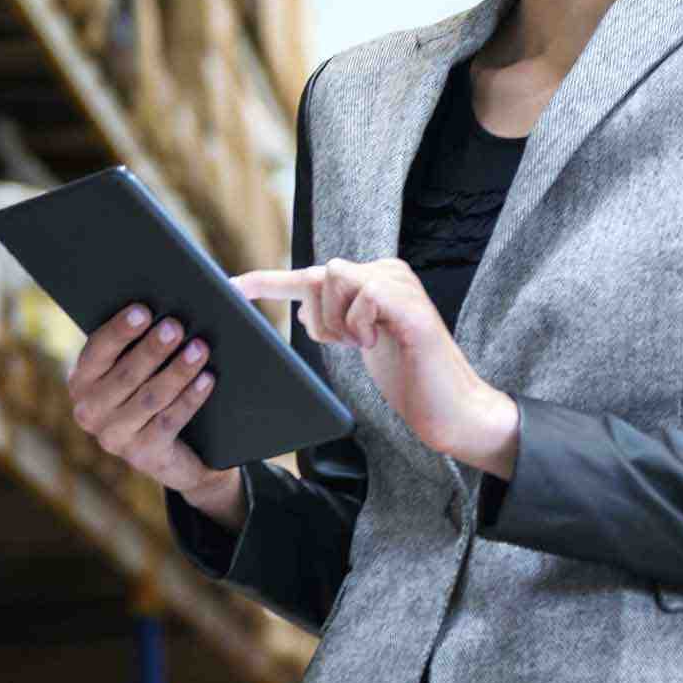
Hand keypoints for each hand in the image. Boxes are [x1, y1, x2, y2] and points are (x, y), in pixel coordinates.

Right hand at [68, 306, 235, 517]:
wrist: (174, 450)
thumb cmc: (153, 386)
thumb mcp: (140, 364)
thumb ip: (141, 337)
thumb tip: (170, 301)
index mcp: (82, 380)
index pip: (97, 351)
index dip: (120, 330)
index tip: (143, 310)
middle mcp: (89, 411)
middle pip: (125, 375)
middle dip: (153, 349)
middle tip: (177, 326)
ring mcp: (114, 437)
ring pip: (150, 398)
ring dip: (177, 371)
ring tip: (200, 348)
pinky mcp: (143, 456)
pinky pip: (169, 422)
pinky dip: (190, 399)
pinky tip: (206, 379)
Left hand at [233, 259, 520, 477]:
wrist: (453, 410)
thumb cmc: (410, 380)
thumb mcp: (362, 342)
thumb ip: (337, 320)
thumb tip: (304, 307)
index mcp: (375, 280)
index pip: (311, 275)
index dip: (268, 282)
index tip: (229, 289)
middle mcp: (389, 272)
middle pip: (319, 274)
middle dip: (320, 316)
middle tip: (350, 344)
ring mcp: (402, 285)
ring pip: (336, 277)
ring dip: (339, 321)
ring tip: (367, 343)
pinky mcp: (411, 306)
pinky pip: (363, 295)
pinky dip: (359, 324)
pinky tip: (376, 342)